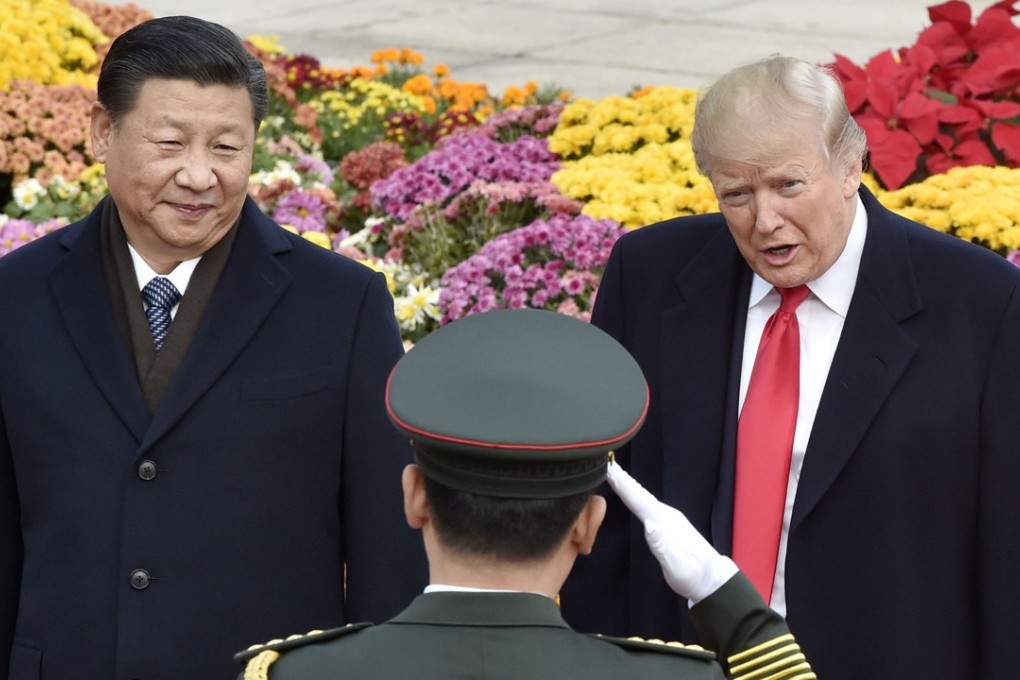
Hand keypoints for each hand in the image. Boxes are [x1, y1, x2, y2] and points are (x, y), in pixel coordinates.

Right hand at [606, 461, 737, 603]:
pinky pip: (646, 504)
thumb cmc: (694, 576)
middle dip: (623, 479)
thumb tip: (648, 524)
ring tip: (614, 472)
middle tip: (606, 462)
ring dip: (628, 484)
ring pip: (643, 497)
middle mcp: (667, 515)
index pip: (640, 501)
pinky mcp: (668, 524)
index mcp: (666, 523)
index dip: (624, 486)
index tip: (610, 468)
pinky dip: (635, 494)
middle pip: (641, 494)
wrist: (713, 580)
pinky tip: (631, 492)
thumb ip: (662, 546)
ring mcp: (668, 519)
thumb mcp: (678, 567)